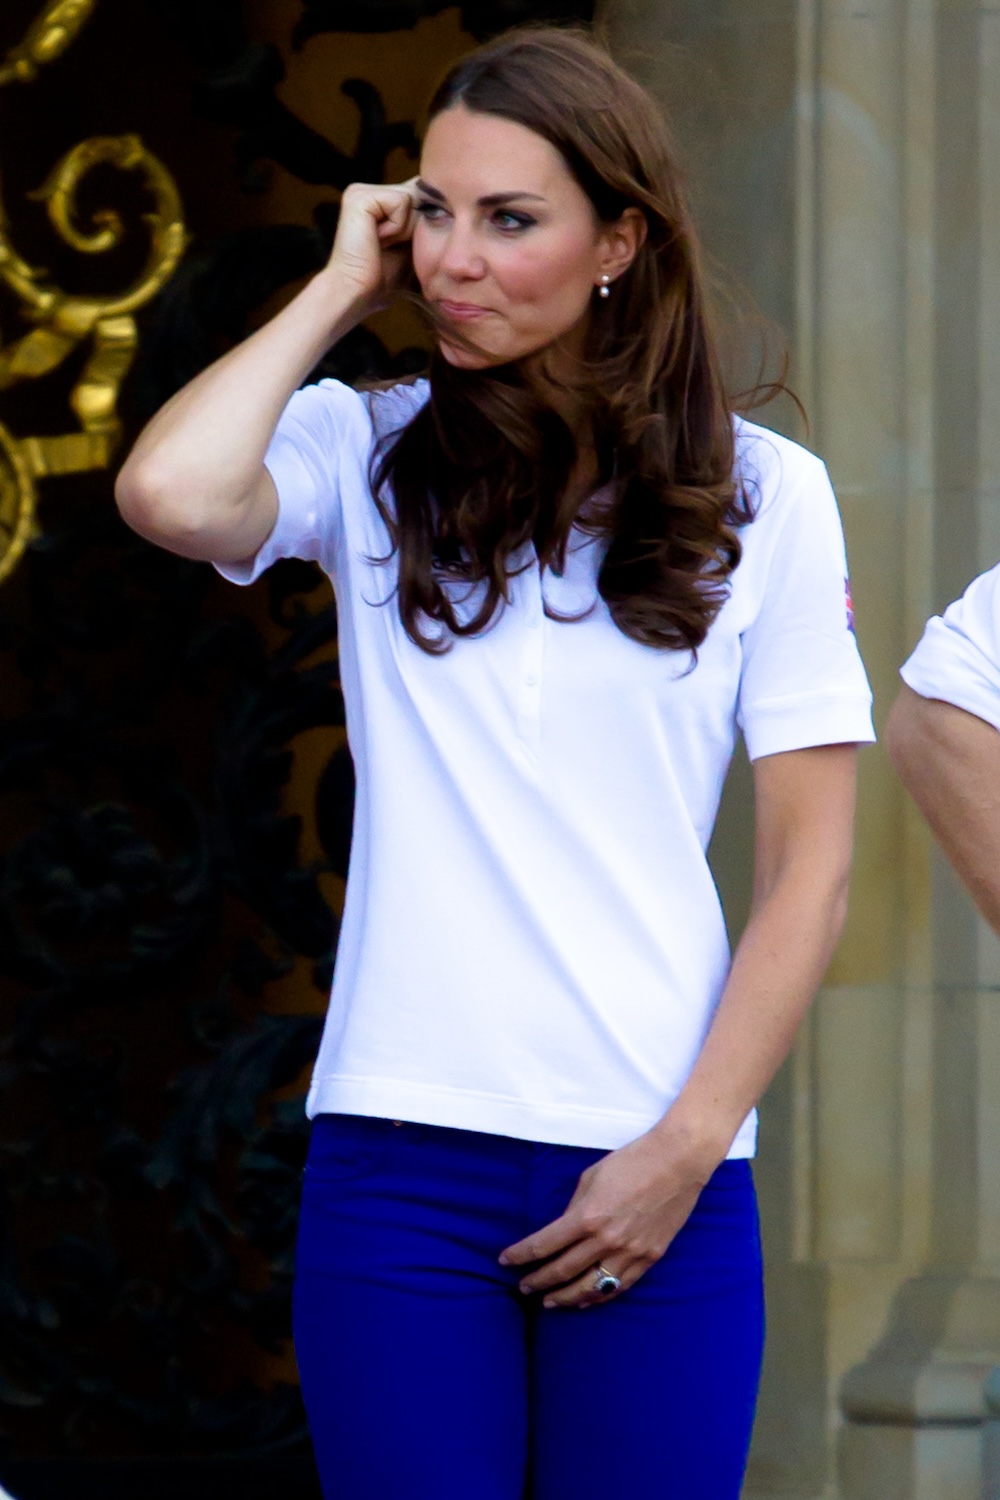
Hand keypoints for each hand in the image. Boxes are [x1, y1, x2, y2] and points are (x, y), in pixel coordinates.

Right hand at [326, 177, 419, 310]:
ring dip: (406, 229)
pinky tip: (378, 241)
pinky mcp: (359, 196)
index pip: (418, 196)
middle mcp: (368, 192)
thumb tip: (452, 212)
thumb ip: (425, 226)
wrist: (357, 294)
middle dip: (416, 226)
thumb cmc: (382, 281)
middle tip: (391, 249)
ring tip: (383, 245)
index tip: (408, 247)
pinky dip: (397, 226)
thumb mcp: (411, 249)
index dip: (426, 221)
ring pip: (411, 196)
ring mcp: (361, 192)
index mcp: (377, 203)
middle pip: (418, 193)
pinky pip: (400, 201)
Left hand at [499, 1127, 716, 1308]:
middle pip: (563, 1271)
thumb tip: (564, 1230)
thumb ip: (576, 1208)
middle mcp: (606, 1240)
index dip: (521, 1255)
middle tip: (523, 1288)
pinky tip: (584, 1300)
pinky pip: (618, 1286)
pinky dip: (598, 1297)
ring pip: (590, 1288)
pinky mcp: (649, 1258)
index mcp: (587, 1217)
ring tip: (549, 1302)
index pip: (545, 1245)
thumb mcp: (592, 1178)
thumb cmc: (631, 1161)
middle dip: (538, 1281)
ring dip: (565, 1297)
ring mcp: (630, 1252)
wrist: (677, 1162)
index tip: (505, 1261)